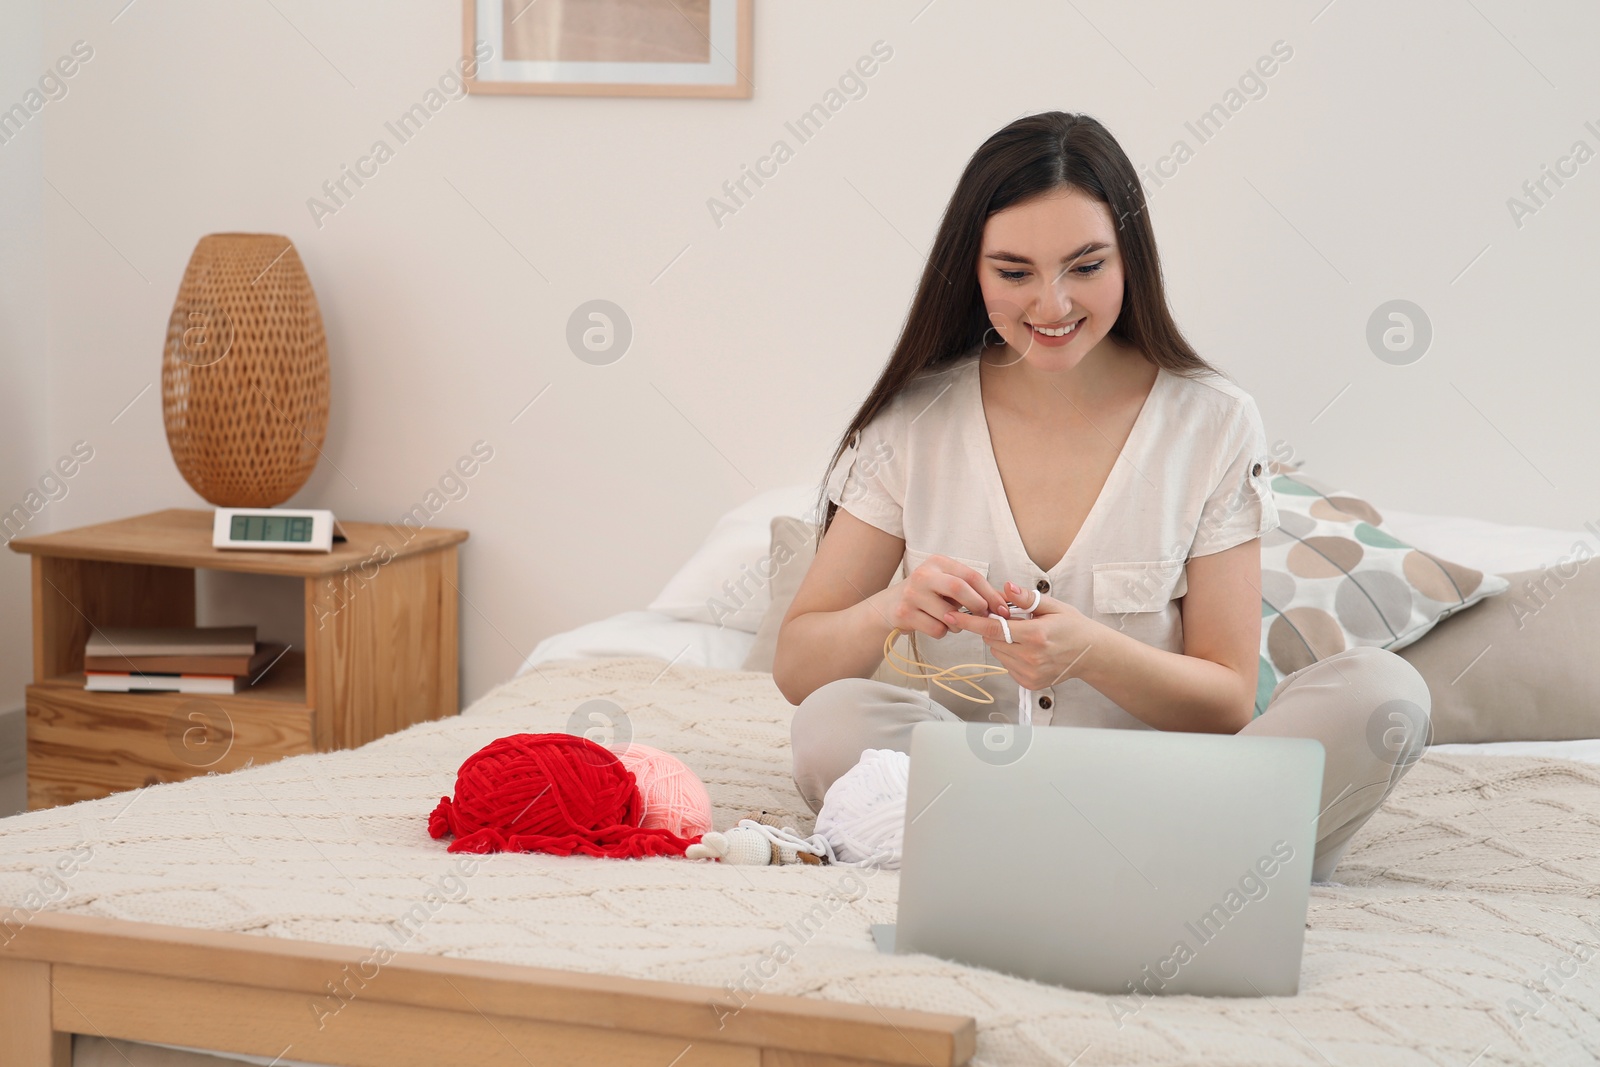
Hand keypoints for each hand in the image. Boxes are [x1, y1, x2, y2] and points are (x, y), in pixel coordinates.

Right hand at [888, 553, 1010, 639]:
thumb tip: (1004, 603)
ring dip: (959, 624)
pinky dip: (944, 632)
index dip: (990, 593)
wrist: (891, 605)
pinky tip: (936, 625)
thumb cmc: (928, 595)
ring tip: (954, 622)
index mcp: (938, 563)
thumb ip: (973, 590)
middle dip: (977, 605)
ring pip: (948, 614)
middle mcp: (923, 574)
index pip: (970, 575)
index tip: (1002, 609)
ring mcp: (912, 594)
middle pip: (959, 588)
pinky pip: (937, 629)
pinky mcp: (905, 613)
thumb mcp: (947, 584)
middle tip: (984, 617)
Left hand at [941, 580, 1093, 689]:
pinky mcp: (1029, 683)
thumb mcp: (1053, 606)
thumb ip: (1026, 598)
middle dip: (994, 628)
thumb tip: (1006, 587)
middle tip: (1011, 620)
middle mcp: (1031, 658)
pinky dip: (1011, 655)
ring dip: (1003, 642)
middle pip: (992, 640)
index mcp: (1036, 636)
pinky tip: (1029, 650)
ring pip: (998, 653)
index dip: (970, 622)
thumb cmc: (1072, 626)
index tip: (952, 615)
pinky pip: (1007, 665)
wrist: (1091, 654)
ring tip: (1025, 636)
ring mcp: (1030, 673)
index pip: (993, 628)